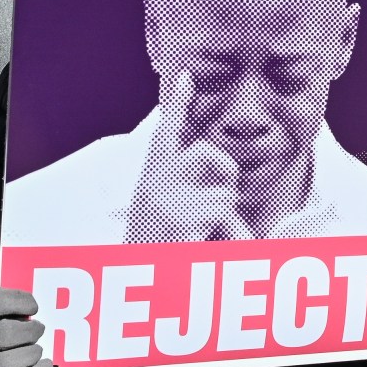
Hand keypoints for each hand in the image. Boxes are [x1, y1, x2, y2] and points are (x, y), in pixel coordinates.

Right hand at [125, 71, 250, 241]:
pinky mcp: (178, 214)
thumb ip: (189, 193)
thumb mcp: (170, 218)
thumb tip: (227, 185)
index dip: (177, 104)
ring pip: (226, 192)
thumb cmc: (163, 254)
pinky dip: (228, 229)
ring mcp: (164, 197)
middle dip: (227, 169)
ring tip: (205, 236)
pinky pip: (225, 210)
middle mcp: (152, 183)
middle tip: (226, 195)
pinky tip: (204, 243)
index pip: (165, 135)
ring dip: (227, 214)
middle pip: (208, 152)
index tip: (186, 76)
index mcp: (150, 181)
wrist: (138, 289)